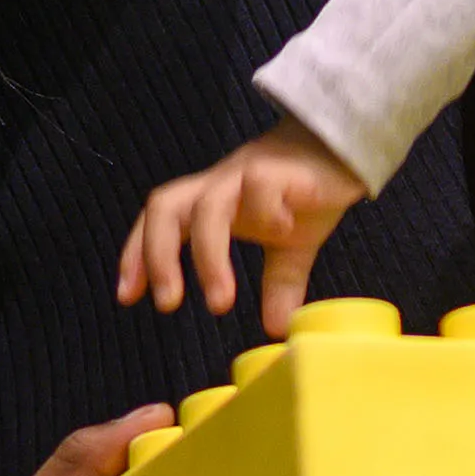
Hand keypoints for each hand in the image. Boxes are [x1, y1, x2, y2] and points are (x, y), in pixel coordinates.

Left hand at [115, 115, 368, 331]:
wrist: (347, 148)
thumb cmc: (308, 194)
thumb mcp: (291, 246)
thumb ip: (278, 283)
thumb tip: (277, 327)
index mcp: (211, 201)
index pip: (158, 221)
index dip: (136, 254)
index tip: (127, 296)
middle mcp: (219, 185)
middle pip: (165, 206)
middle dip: (156, 256)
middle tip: (166, 305)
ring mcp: (247, 174)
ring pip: (207, 207)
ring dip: (207, 257)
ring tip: (221, 302)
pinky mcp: (281, 168)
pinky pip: (259, 186)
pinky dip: (265, 212)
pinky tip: (283, 229)